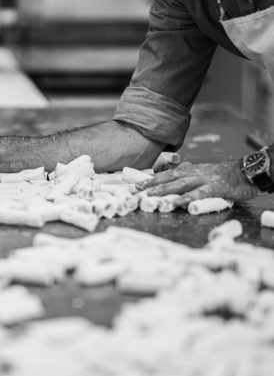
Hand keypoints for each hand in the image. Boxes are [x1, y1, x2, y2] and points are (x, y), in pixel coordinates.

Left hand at [136, 161, 259, 206]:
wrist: (243, 172)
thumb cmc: (218, 176)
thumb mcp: (197, 173)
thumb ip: (183, 176)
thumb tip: (167, 181)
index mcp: (185, 170)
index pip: (163, 176)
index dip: (147, 181)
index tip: (132, 187)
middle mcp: (190, 173)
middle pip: (166, 180)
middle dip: (148, 187)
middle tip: (133, 193)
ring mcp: (201, 180)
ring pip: (177, 186)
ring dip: (162, 192)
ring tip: (148, 198)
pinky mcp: (213, 188)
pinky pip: (196, 195)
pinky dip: (185, 199)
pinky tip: (175, 204)